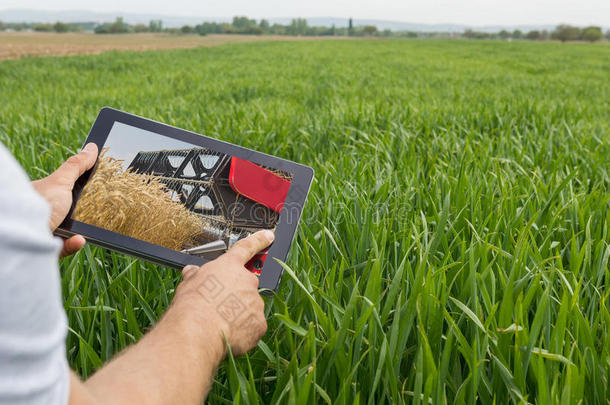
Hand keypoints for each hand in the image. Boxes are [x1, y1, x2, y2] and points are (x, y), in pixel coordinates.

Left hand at [32, 143, 97, 257]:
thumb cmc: (40, 203)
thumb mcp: (61, 181)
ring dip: (81, 230)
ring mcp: (46, 230)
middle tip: (102, 209)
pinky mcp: (48, 248)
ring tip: (89, 226)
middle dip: (84, 212)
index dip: (82, 190)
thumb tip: (92, 148)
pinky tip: (79, 239)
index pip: (67, 191)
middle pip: (70, 212)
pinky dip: (74, 243)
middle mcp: (44, 213)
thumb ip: (76, 166)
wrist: (25, 234)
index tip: (101, 190)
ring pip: (69, 230)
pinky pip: (65, 246)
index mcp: (46, 196)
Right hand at [172, 230, 273, 356]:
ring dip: (238, 315)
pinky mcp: (259, 323)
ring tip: (219, 324)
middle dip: (235, 295)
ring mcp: (256, 302)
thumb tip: (192, 272)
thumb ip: (196, 275)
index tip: (269, 236)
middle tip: (219, 307)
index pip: (246, 248)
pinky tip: (229, 335)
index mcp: (229, 267)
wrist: (198, 331)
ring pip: (250, 308)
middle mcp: (247, 281)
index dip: (259, 241)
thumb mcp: (188, 283)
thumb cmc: (191, 306)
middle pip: (246, 286)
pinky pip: (253, 327)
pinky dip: (244, 332)